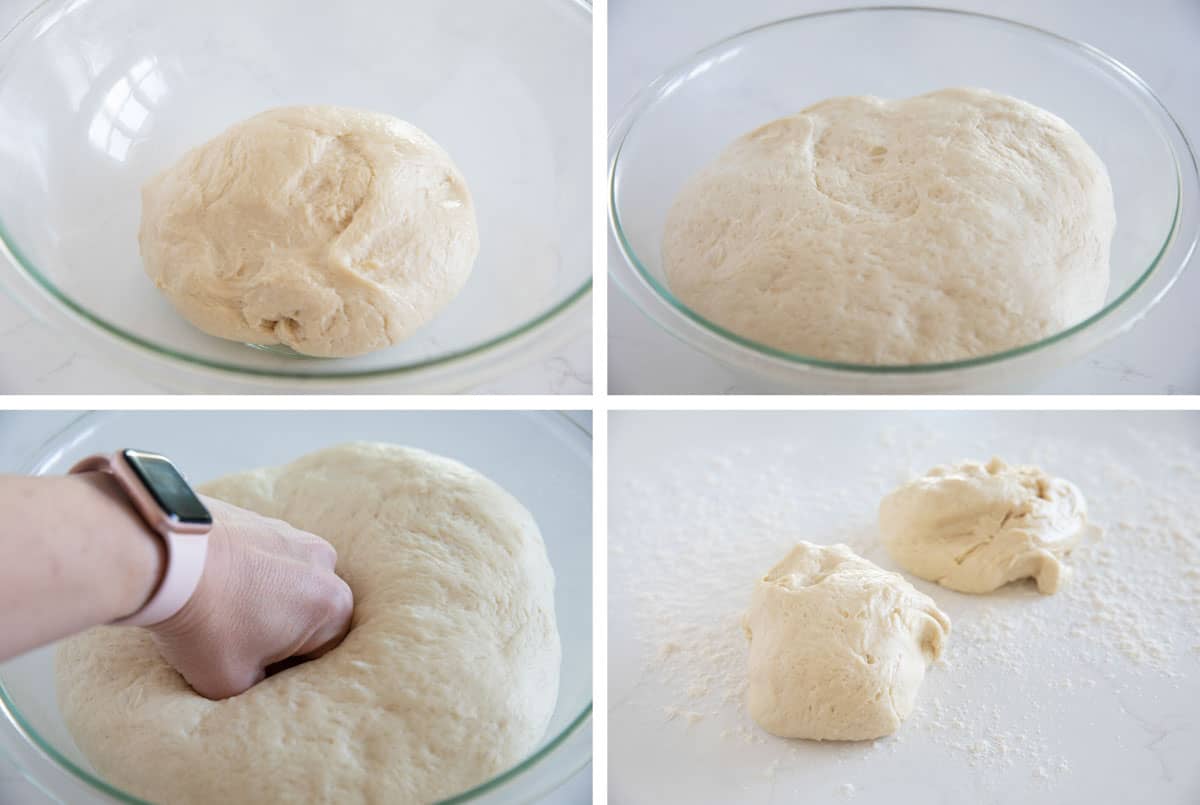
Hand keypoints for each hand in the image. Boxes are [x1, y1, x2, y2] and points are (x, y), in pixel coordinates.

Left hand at [147, 497, 353, 699]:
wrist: (166, 559)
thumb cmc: (206, 624)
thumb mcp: (230, 684)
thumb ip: (258, 685)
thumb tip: (256, 674)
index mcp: (332, 606)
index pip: (323, 652)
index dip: (288, 670)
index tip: (255, 673)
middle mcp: (323, 563)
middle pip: (308, 610)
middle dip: (280, 628)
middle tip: (238, 645)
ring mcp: (293, 533)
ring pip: (287, 579)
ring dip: (263, 597)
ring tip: (222, 612)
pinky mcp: (261, 517)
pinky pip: (262, 554)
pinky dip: (244, 571)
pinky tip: (211, 587)